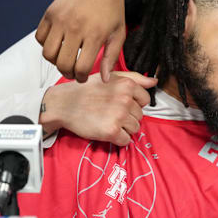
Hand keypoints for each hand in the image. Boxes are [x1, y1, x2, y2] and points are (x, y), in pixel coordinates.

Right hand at [36, 0, 132, 82]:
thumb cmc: (113, 9)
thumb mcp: (118, 33)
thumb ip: (110, 57)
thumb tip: (103, 78)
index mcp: (94, 34)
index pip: (80, 67)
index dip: (80, 77)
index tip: (82, 77)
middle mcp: (75, 27)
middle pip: (62, 63)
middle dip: (67, 73)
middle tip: (72, 72)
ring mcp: (60, 19)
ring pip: (48, 53)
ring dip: (55, 61)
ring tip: (64, 59)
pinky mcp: (50, 12)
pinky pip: (40, 37)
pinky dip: (46, 45)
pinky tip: (58, 44)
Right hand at [39, 71, 156, 145]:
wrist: (63, 104)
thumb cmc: (87, 90)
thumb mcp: (110, 76)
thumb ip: (135, 78)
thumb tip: (154, 81)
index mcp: (127, 85)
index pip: (145, 100)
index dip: (134, 103)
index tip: (120, 103)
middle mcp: (125, 99)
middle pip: (140, 115)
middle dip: (128, 116)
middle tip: (111, 113)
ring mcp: (118, 116)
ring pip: (135, 128)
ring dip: (124, 128)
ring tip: (109, 121)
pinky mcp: (111, 131)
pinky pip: (126, 141)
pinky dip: (118, 139)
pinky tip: (107, 130)